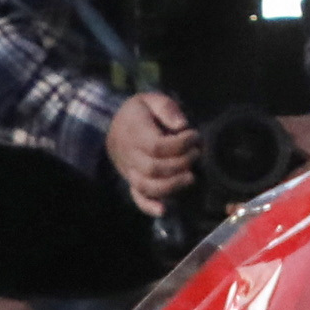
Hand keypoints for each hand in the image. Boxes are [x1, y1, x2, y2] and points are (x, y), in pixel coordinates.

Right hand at [105, 89, 195, 211]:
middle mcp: (130, 155)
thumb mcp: (150, 99)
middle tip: (197, 153)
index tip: (194, 135)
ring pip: (147, 186)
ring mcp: (129, 171)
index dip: (179, 144)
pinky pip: (137, 198)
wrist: (112, 126)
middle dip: (181, 163)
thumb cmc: (138, 112)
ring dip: (172, 185)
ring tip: (191, 176)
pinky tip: (164, 210)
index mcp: (134, 133)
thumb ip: (166, 108)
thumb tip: (182, 125)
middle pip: (154, 169)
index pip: (156, 146)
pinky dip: (149, 206)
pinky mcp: (131, 182)